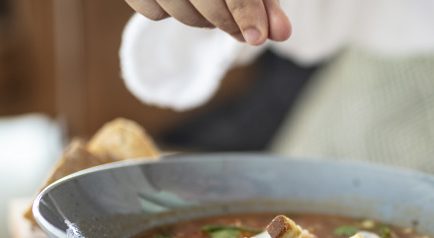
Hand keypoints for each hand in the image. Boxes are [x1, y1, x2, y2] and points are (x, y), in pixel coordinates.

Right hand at [124, 0, 291, 44]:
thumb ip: (264, 2)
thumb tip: (281, 34)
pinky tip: (186, 1)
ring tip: (217, 11)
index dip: (245, 11)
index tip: (257, 38)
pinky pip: (152, 11)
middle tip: (247, 34)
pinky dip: (170, 13)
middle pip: (204, 1)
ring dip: (204, 21)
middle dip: (229, 22)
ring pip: (178, 12)